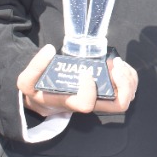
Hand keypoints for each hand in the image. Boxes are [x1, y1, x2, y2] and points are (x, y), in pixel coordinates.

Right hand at [17, 44, 138, 117]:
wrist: (45, 98)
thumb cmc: (38, 90)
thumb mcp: (27, 82)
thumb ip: (34, 67)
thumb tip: (48, 50)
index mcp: (71, 102)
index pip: (87, 104)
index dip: (90, 89)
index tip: (85, 73)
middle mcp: (90, 103)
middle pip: (118, 105)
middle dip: (123, 85)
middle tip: (115, 66)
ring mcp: (100, 99)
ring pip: (126, 98)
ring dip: (128, 79)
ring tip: (118, 63)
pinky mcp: (107, 92)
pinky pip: (127, 88)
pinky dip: (129, 75)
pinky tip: (119, 65)